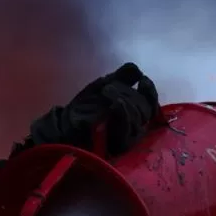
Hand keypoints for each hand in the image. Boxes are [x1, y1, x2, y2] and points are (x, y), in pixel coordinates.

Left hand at [23, 62, 160, 157]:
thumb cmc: (84, 108)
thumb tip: (137, 69)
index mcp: (133, 112)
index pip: (151, 102)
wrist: (64, 126)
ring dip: (124, 99)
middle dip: (129, 93)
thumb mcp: (102, 87)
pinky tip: (116, 103)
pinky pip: (128, 128)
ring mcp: (129, 137)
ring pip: (138, 116)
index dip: (150, 91)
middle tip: (108, 88)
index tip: (142, 80)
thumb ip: (121, 78)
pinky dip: (124, 112)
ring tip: (105, 92)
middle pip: (145, 108)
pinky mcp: (121, 145)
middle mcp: (135, 126)